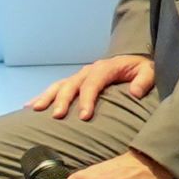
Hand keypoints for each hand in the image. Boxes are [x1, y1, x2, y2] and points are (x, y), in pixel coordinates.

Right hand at [28, 52, 156, 121]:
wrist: (136, 61)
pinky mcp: (75, 81)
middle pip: (71, 84)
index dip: (87, 99)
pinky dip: (44, 96)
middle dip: (63, 100)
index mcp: (105, 67)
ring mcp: (80, 75)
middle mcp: (89, 70)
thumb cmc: (141, 69)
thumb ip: (143, 81)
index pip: (93, 83)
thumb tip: (135, 93)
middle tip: (57, 116)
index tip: (84, 117)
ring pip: (60, 85)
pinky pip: (57, 88)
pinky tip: (30, 106)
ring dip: (47, 97)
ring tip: (35, 109)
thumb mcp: (148, 72)